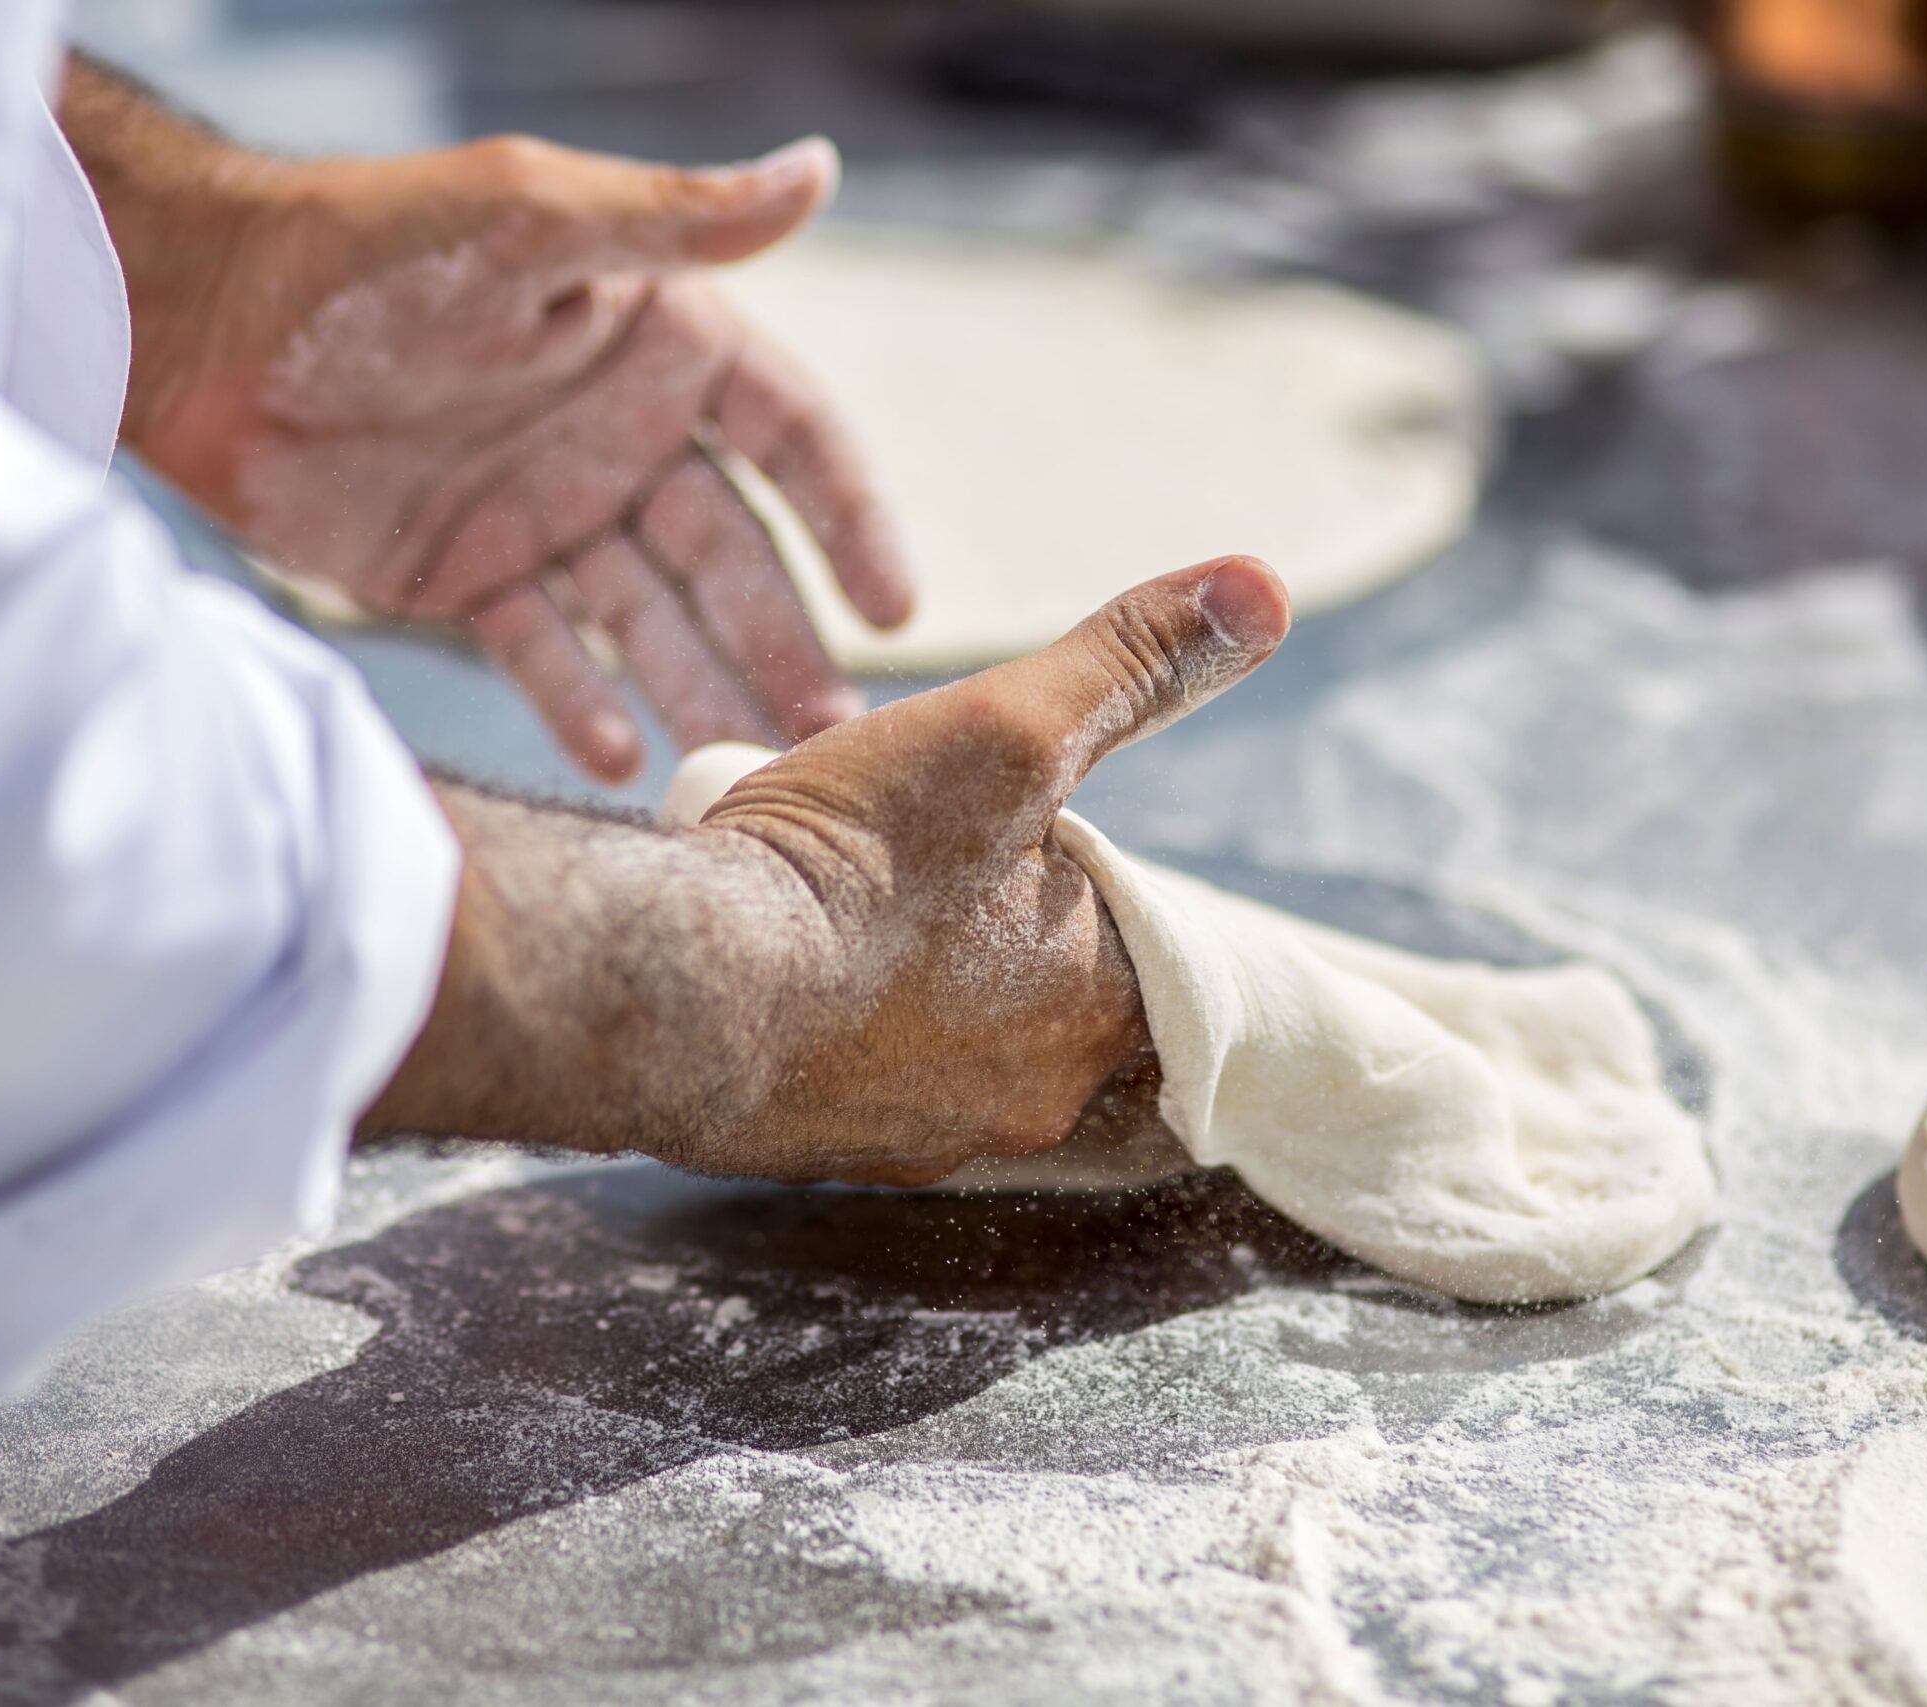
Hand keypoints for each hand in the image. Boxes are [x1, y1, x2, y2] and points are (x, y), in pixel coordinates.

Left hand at [92, 99, 907, 780]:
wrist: (197, 314)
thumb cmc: (369, 242)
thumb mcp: (533, 215)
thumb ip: (677, 218)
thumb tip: (820, 169)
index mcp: (664, 346)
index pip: (793, 439)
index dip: (850, 521)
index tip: (891, 606)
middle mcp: (624, 437)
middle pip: (733, 554)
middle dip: (783, 639)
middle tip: (827, 729)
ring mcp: (551, 513)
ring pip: (651, 618)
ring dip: (702, 687)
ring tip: (747, 767)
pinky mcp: (471, 577)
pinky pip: (545, 652)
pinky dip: (580, 704)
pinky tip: (617, 756)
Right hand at [366, 557, 1291, 1184]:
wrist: (665, 990)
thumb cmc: (846, 860)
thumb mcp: (1007, 728)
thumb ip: (1131, 662)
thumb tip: (1260, 586)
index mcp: (1108, 1004)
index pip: (1156, 943)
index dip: (1103, 880)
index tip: (1045, 839)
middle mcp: (1042, 1100)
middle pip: (1073, 1006)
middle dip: (1031, 941)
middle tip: (960, 870)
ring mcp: (935, 1140)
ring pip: (978, 1056)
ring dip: (949, 995)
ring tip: (886, 920)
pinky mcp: (838, 1156)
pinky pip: (885, 1093)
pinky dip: (870, 1037)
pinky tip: (820, 979)